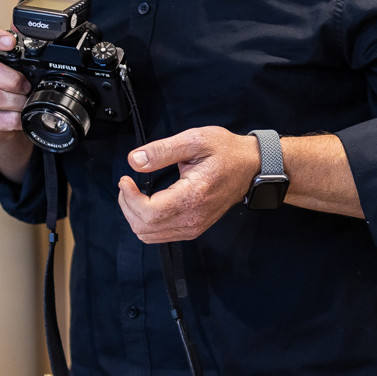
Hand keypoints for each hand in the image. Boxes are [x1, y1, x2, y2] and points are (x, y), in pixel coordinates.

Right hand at [0, 24, 32, 181]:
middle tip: (25, 85)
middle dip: (12, 78)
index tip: (10, 42)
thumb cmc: (4, 87)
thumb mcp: (10, 64)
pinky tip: (20, 115)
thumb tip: (19, 24)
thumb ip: (15, 46)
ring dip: (16, 100)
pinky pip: (1, 119)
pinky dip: (16, 118)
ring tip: (24, 101)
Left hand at [116, 126, 261, 243]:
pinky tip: (147, 203)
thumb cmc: (226, 151)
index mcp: (193, 196)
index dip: (129, 199)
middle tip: (127, 185)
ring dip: (135, 216)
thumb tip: (135, 161)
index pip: (149, 213)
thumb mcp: (194, 139)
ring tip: (134, 193)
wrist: (251, 166)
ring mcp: (194, 226)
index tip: (126, 180)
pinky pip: (161, 236)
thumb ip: (162, 150)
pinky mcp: (194, 228)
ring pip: (150, 235)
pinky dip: (146, 222)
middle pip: (145, 227)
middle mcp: (193, 218)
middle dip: (128, 206)